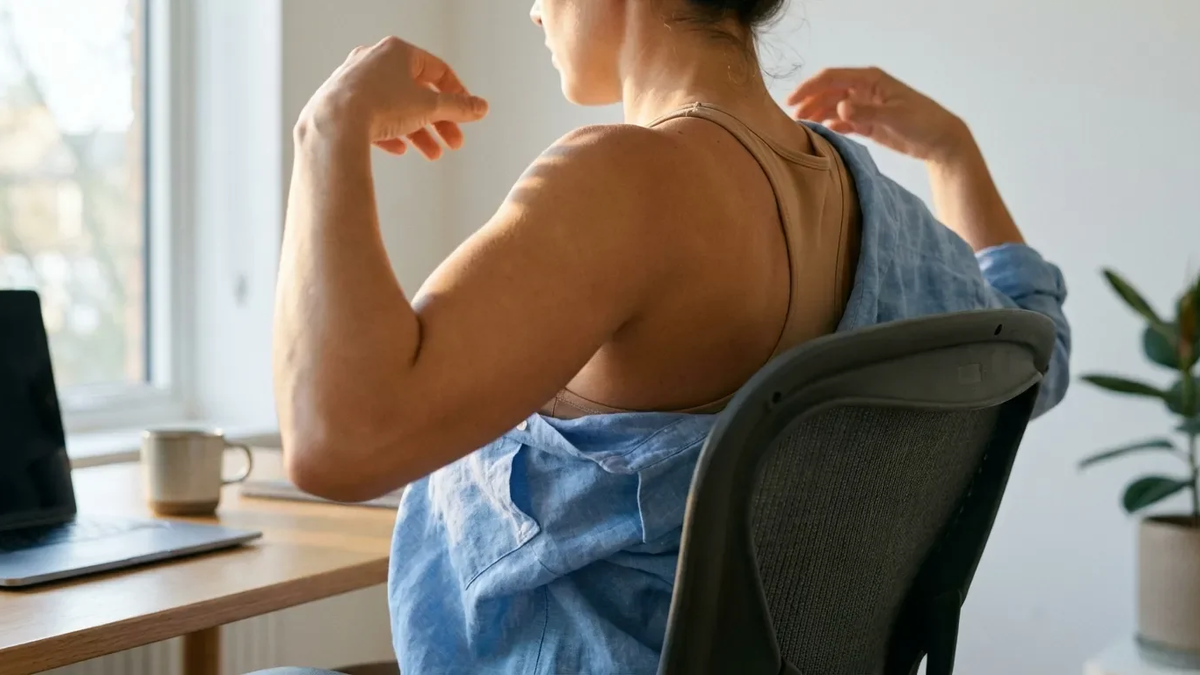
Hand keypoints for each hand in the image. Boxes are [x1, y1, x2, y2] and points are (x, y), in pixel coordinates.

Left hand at [299, 36, 488, 159]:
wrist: (334, 122)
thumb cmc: (380, 104)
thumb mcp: (429, 107)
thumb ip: (458, 107)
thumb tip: (481, 107)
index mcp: (397, 51)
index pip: (438, 70)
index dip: (458, 94)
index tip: (468, 115)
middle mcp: (374, 60)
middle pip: (417, 92)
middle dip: (439, 121)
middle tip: (454, 142)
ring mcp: (355, 81)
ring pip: (396, 107)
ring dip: (418, 132)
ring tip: (432, 154)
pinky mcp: (340, 102)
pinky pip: (371, 117)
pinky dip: (390, 133)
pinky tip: (400, 150)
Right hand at [787, 67, 971, 164]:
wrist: (941, 141)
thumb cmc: (923, 122)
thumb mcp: (894, 116)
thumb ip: (866, 111)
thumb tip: (839, 107)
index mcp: (870, 80)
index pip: (832, 78)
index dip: (809, 88)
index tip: (791, 102)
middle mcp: (865, 90)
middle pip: (828, 92)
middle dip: (810, 103)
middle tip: (793, 121)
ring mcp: (866, 106)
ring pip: (834, 107)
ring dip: (818, 115)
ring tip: (803, 129)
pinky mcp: (868, 123)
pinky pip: (844, 122)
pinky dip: (832, 126)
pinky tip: (824, 133)